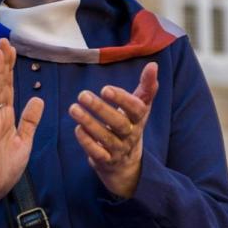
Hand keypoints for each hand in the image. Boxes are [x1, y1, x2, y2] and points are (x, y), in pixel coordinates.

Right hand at [0, 39, 43, 220]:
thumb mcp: (24, 140)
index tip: (11, 49)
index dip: (10, 68)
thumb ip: (29, 120)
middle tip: (4, 41)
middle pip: (1, 83)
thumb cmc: (5, 166)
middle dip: (3, 62)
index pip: (8, 86)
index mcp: (6, 116)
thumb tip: (38, 99)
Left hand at [69, 62, 158, 198]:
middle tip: (82, 94)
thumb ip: (146, 87)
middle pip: (119, 123)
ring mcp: (119, 149)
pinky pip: (97, 153)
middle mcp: (131, 135)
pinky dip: (87, 142)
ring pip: (106, 138)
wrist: (127, 162)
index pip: (136, 109)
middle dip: (100, 109)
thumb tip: (153, 65)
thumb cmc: (130, 125)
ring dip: (89, 123)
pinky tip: (77, 128)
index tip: (105, 89)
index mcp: (139, 119)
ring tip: (74, 108)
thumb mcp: (140, 107)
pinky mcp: (106, 161)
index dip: (122, 99)